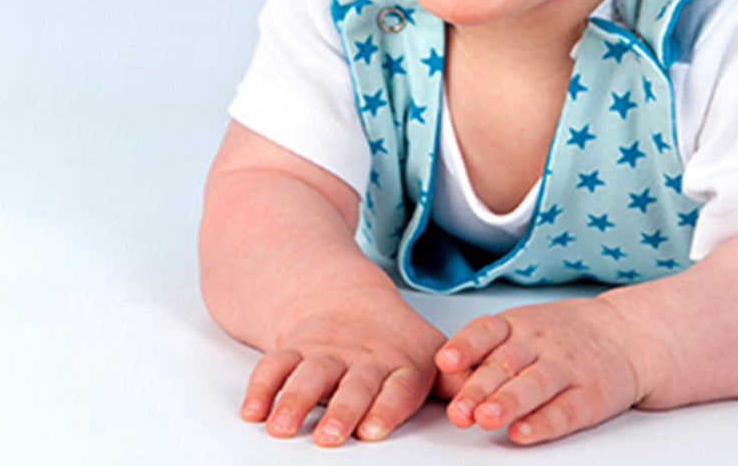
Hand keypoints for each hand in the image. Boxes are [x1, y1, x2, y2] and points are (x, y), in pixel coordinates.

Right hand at [240, 286, 454, 446]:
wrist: (348, 300)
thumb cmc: (395, 344)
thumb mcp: (431, 357)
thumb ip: (455, 382)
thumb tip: (485, 404)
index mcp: (399, 363)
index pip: (397, 386)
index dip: (387, 406)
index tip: (376, 428)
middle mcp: (361, 359)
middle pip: (351, 385)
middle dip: (341, 410)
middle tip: (332, 438)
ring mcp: (326, 353)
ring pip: (309, 373)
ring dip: (295, 400)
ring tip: (283, 428)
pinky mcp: (295, 350)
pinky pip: (274, 364)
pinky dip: (261, 386)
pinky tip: (252, 411)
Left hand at [435, 296, 641, 444]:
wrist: (627, 335)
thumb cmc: (561, 336)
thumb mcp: (524, 330)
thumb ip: (488, 353)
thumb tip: (442, 379)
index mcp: (518, 325)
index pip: (487, 331)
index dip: (465, 346)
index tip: (444, 362)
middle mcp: (540, 344)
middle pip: (506, 364)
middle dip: (478, 387)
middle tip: (457, 410)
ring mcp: (567, 368)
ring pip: (534, 384)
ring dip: (508, 402)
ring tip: (485, 418)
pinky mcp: (591, 395)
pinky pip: (565, 410)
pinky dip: (543, 422)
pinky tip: (523, 432)